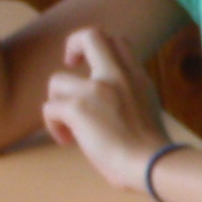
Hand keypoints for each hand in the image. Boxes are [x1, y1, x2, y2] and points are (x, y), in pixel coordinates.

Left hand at [40, 28, 165, 189]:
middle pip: (91, 36)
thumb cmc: (153, 152)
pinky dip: (54, 126)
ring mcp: (96, 90)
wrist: (153, 166)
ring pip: (57, 80)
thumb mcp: (148, 112)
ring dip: (58, 103)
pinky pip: (49, 109)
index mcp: (137, 79)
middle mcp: (117, 77)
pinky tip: (67, 141)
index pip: (117, 42)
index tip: (90, 66)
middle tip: (70, 66)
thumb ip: (129, 97)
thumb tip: (106, 105)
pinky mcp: (77, 108)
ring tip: (70, 127)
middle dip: (73, 46)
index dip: (98, 48)